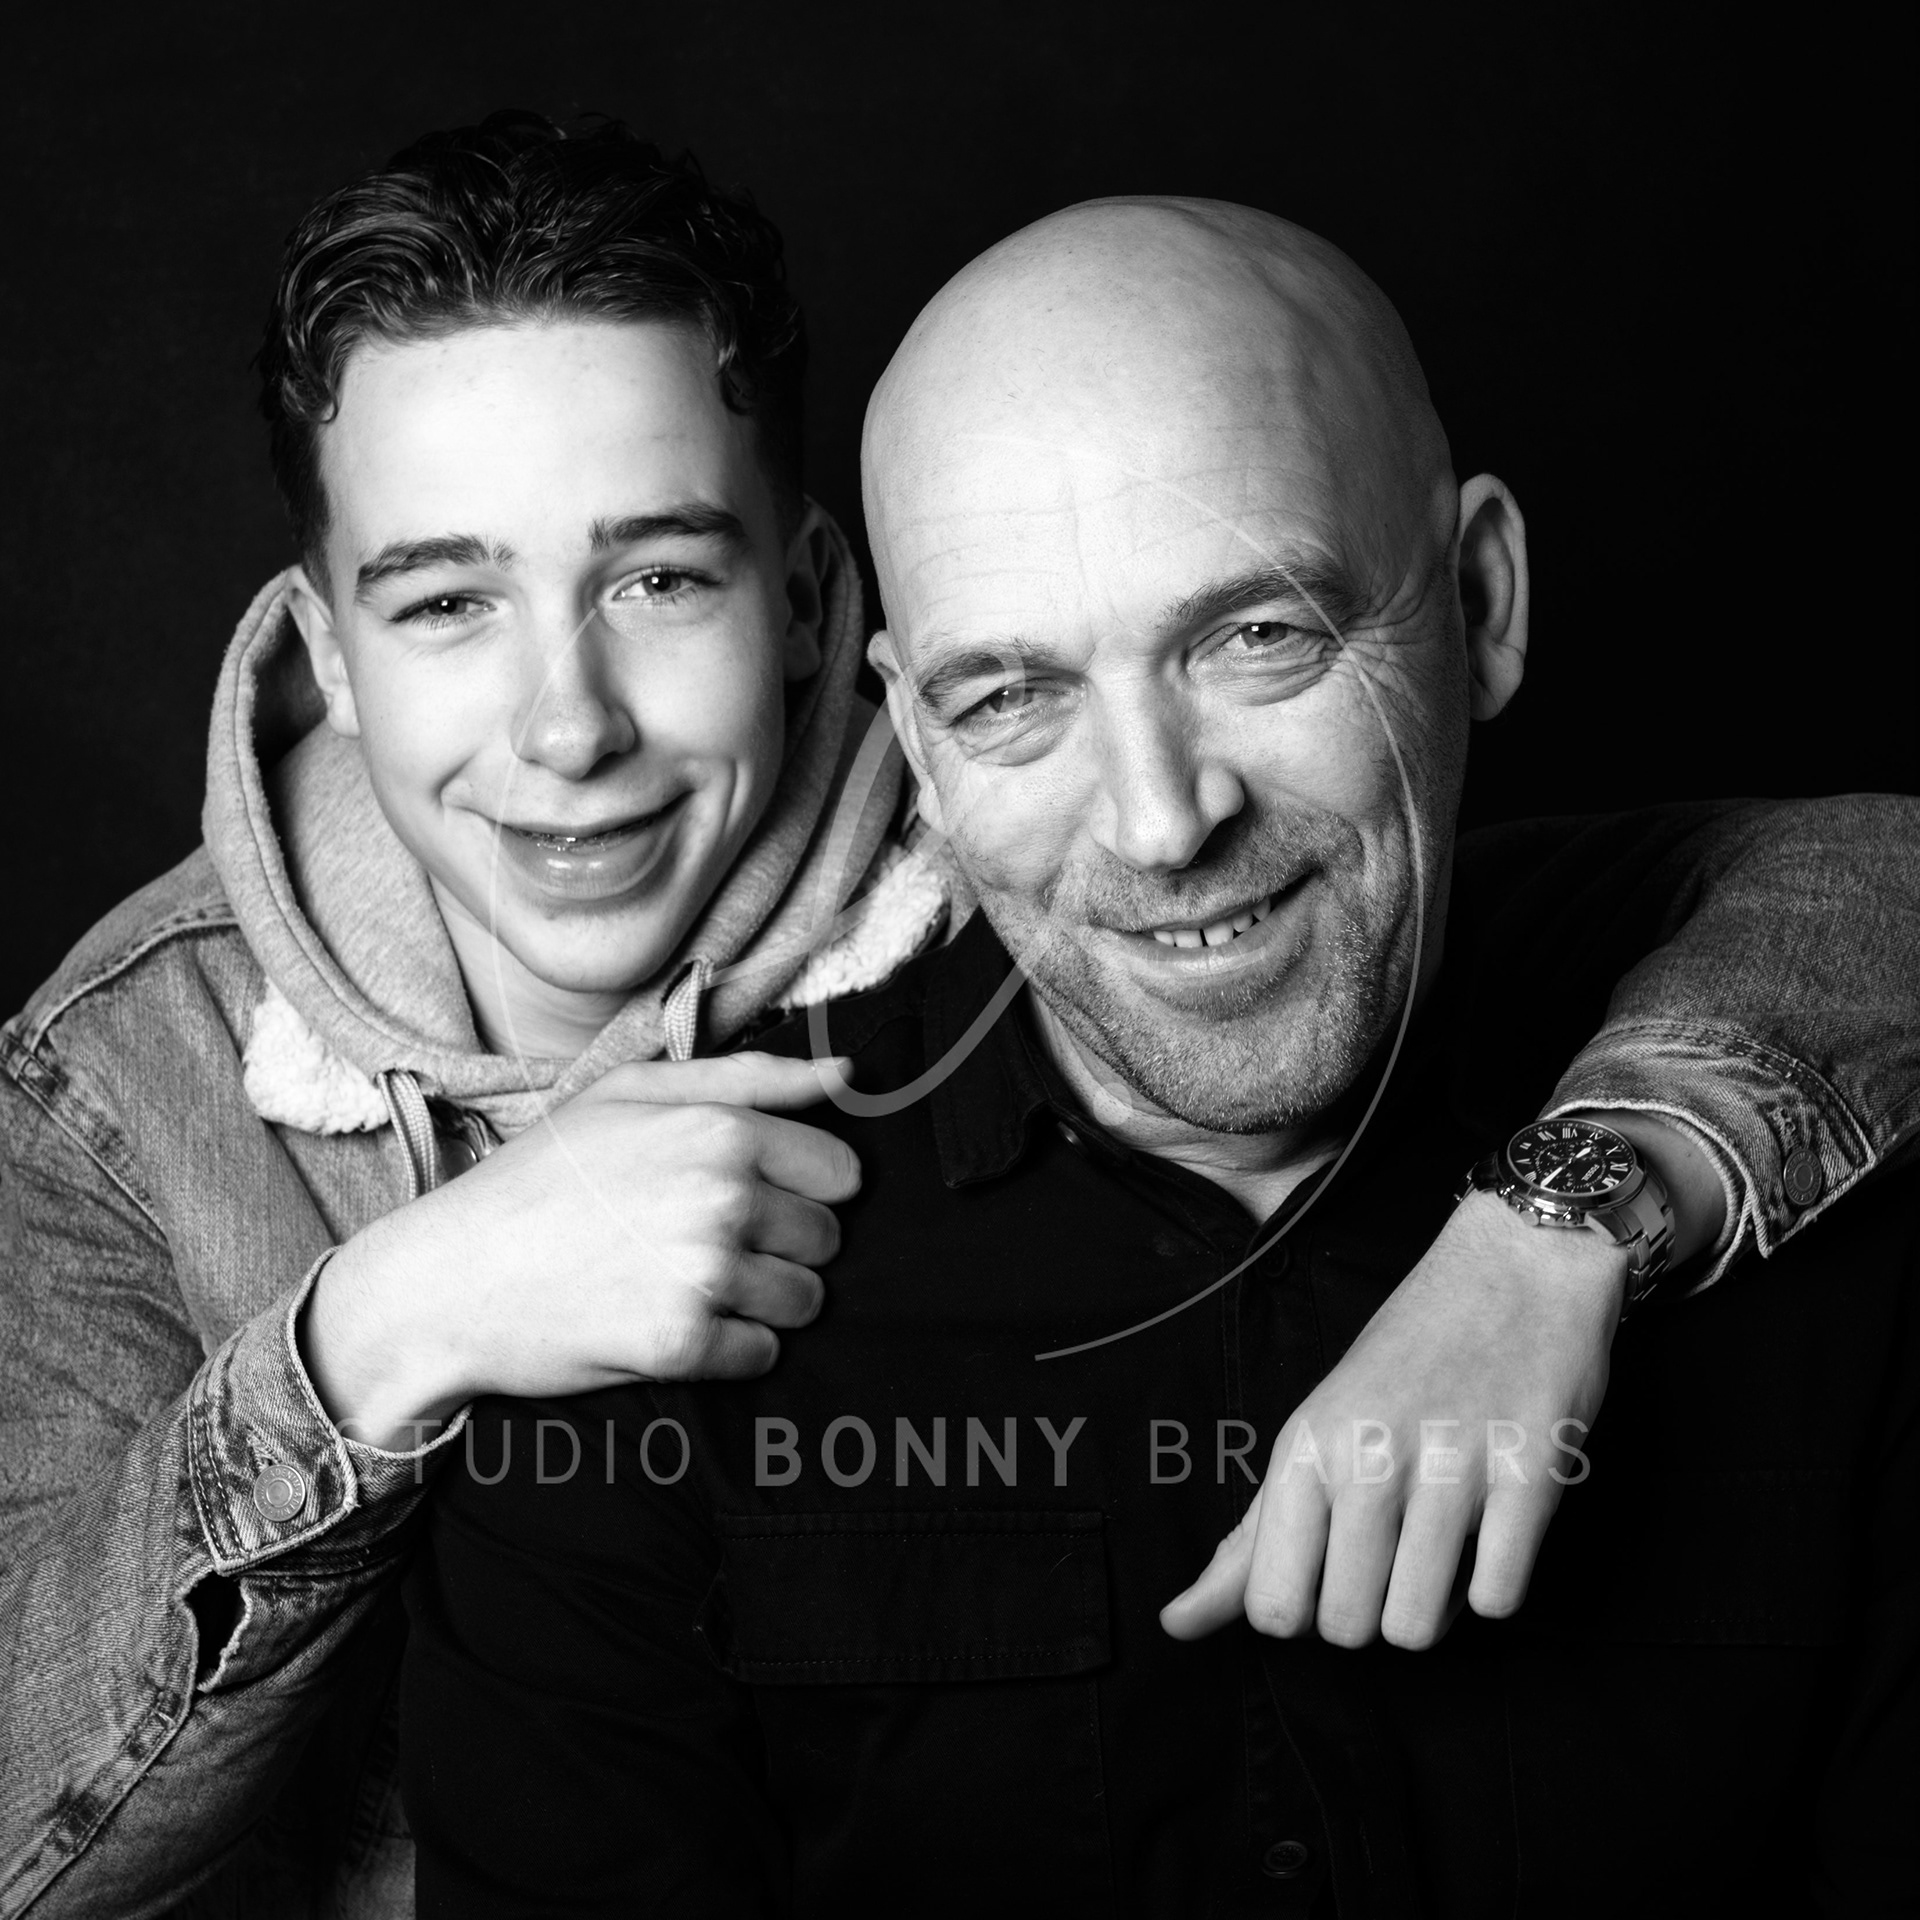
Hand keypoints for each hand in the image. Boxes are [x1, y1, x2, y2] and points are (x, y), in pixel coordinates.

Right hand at [302, 1052, 859, 1447]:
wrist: (449, 1279)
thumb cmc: (541, 1179)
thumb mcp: (631, 1095)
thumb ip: (750, 1077)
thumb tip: (849, 1074)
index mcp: (720, 1129)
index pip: (844, 1173)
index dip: (805, 1189)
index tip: (758, 1197)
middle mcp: (723, 1197)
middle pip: (827, 1240)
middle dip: (785, 1247)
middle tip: (709, 1243)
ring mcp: (704, 1274)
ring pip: (805, 1301)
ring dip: (763, 1301)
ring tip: (689, 1283)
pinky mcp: (682, 1344)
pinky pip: (763, 1354)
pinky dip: (731, 1349)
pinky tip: (674, 1322)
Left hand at [1161, 1191, 1624, 1648]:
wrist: (1515, 1266)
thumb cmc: (1408, 1355)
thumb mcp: (1314, 1429)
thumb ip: (1254, 1534)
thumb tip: (1177, 1623)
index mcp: (1305, 1445)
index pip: (1271, 1605)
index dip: (1304, 1612)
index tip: (1331, 1568)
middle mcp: (1368, 1455)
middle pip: (1345, 1629)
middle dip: (1371, 1610)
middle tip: (1395, 1547)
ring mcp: (1450, 1465)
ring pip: (1415, 1629)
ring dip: (1433, 1606)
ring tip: (1444, 1543)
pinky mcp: (1530, 1474)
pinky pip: (1496, 1600)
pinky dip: (1493, 1587)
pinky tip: (1493, 1531)